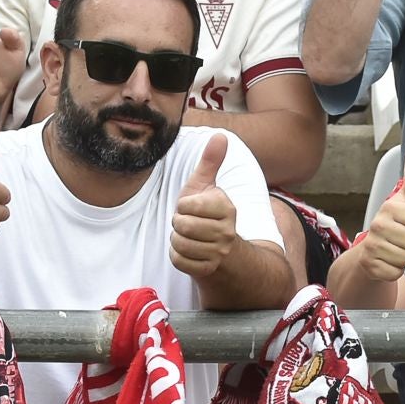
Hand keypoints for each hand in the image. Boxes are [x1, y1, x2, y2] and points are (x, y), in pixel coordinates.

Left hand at [170, 134, 236, 277]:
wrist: (221, 250)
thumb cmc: (208, 213)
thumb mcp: (207, 186)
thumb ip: (211, 161)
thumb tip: (220, 134)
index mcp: (226, 208)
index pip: (187, 206)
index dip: (183, 206)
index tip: (192, 208)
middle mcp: (226, 231)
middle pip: (181, 226)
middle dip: (179, 224)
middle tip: (189, 223)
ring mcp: (218, 253)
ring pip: (179, 244)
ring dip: (177, 240)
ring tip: (189, 236)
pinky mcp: (207, 269)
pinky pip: (178, 260)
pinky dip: (177, 255)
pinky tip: (188, 251)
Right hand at [362, 144, 404, 279]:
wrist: (369, 253)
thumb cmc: (394, 225)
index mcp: (389, 207)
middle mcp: (378, 224)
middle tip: (403, 240)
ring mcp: (372, 246)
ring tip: (395, 250)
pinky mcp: (371, 266)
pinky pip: (397, 272)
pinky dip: (396, 271)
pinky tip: (387, 262)